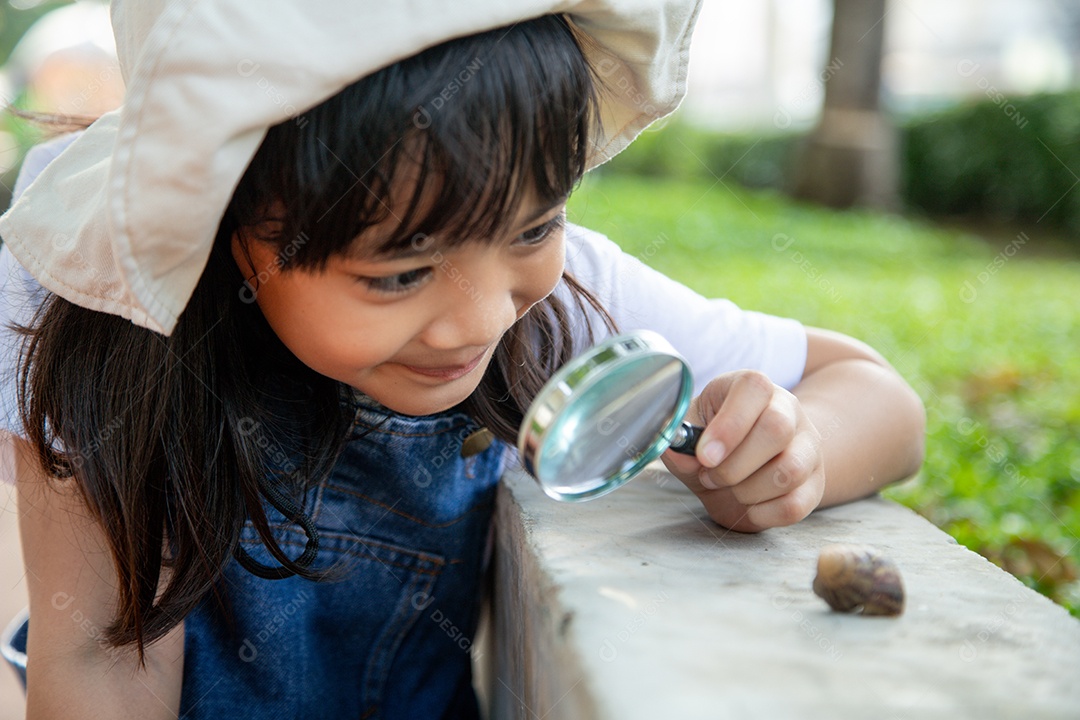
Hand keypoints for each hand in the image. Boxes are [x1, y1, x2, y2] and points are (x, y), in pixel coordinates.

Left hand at [661, 370, 824, 531]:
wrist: (742, 468)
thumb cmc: (712, 443)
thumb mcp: (689, 432)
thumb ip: (680, 439)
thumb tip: (684, 456)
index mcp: (753, 388)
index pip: (754, 388)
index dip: (729, 424)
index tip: (704, 456)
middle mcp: (788, 411)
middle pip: (777, 429)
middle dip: (734, 465)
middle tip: (709, 475)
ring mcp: (807, 448)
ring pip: (791, 470)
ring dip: (748, 490)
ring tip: (730, 488)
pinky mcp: (814, 485)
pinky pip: (795, 505)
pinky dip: (764, 514)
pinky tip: (748, 506)